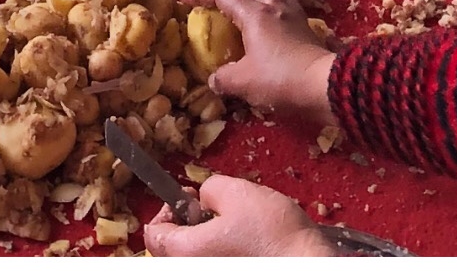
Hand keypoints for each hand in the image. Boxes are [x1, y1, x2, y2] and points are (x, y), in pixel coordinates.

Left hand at [145, 175, 332, 258]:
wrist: (303, 262)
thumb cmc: (273, 234)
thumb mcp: (238, 192)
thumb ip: (210, 187)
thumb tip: (205, 195)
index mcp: (185, 251)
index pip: (153, 232)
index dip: (168, 208)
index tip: (190, 199)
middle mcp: (191, 269)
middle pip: (170, 247)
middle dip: (188, 223)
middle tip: (212, 210)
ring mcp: (209, 273)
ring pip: (192, 256)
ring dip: (205, 236)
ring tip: (233, 225)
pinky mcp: (226, 275)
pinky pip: (212, 262)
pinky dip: (219, 250)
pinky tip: (243, 241)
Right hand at [173, 0, 333, 135]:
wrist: (324, 85)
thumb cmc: (279, 78)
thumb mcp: (242, 82)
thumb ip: (223, 79)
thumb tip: (215, 79)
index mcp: (256, 15)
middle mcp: (278, 10)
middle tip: (229, 10)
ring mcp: (298, 20)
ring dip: (264, 5)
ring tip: (252, 24)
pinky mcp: (310, 34)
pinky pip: (291, 19)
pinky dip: (278, 24)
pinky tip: (273, 42)